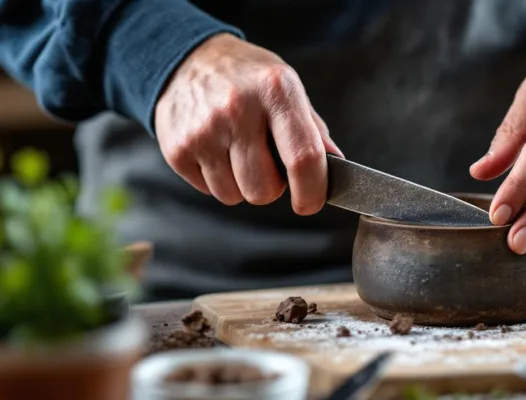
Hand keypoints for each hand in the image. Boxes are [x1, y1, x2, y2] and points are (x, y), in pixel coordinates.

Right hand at [154, 34, 342, 213]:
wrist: (185, 60)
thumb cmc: (247, 79)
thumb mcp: (288, 87)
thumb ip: (314, 130)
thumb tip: (336, 167)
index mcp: (276, 91)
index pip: (303, 158)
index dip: (312, 191)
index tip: (311, 202)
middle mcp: (238, 110)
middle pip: (264, 190)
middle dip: (272, 188)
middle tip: (267, 164)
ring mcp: (204, 130)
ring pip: (235, 196)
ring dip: (242, 185)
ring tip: (238, 152)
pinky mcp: (177, 148)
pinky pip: (209, 191)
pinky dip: (217, 180)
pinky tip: (216, 151)